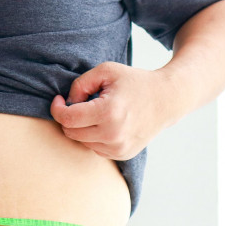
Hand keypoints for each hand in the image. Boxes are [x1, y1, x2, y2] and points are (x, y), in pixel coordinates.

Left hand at [50, 62, 178, 160]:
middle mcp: (113, 135)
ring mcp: (118, 148)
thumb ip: (80, 84)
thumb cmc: (135, 82)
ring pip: (81, 142)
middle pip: (71, 132)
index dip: (57, 109)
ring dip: (83, 128)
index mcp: (108, 113)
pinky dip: (94, 137)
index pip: (67, 119)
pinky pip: (94, 148)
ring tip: (99, 112)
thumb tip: (67, 103)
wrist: (167, 99)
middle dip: (70, 118)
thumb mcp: (107, 71)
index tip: (59, 100)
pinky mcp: (121, 155)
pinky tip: (107, 124)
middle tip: (82, 103)